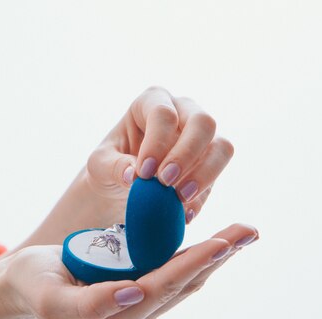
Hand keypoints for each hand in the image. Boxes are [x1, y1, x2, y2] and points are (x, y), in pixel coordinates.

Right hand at [4, 223, 257, 318]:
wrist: (22, 287)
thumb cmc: (32, 286)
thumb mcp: (50, 297)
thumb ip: (90, 304)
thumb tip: (135, 293)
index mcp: (116, 318)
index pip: (162, 286)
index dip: (193, 262)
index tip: (222, 241)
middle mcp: (134, 315)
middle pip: (184, 283)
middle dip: (218, 256)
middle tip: (249, 230)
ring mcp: (138, 306)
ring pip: (184, 279)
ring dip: (214, 255)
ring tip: (242, 232)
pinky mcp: (137, 293)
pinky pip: (173, 274)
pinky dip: (196, 256)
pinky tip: (214, 242)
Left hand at [85, 86, 233, 224]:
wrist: (119, 188)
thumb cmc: (110, 166)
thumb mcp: (99, 166)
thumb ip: (113, 166)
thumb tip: (132, 174)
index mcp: (151, 102)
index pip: (163, 114)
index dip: (157, 143)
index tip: (143, 173)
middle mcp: (183, 112)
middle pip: (203, 122)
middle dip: (186, 154)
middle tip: (165, 182)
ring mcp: (201, 139)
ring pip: (222, 147)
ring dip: (204, 174)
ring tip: (180, 198)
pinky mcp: (209, 166)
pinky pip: (216, 179)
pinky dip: (201, 198)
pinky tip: (183, 214)